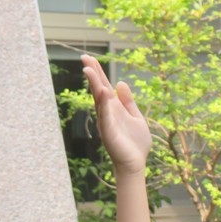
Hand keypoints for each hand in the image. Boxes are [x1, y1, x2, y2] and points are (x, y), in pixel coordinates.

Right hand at [81, 54, 150, 175]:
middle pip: (98, 90)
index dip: (98, 72)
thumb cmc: (135, 143)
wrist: (136, 164)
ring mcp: (107, 123)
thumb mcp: (135, 117)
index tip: (90, 58)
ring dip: (95, 85)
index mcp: (114, 108)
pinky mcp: (109, 133)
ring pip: (99, 101)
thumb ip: (128, 101)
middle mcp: (107, 113)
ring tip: (89, 70)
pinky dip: (104, 105)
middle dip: (93, 74)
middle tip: (84, 57)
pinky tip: (103, 92)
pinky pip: (106, 116)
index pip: (104, 87)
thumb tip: (120, 83)